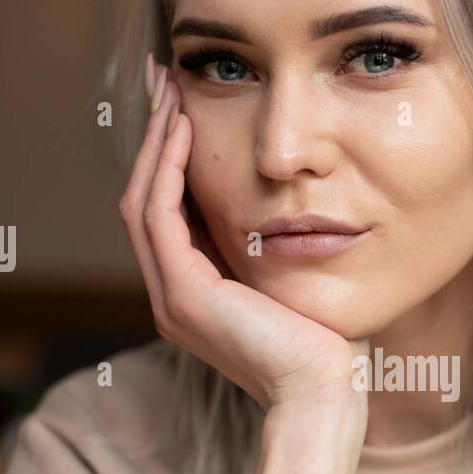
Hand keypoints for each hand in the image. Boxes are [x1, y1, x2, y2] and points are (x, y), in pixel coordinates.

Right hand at [119, 57, 368, 411]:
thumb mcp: (296, 285)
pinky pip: (161, 216)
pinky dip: (169, 169)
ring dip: (156, 142)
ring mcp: (173, 298)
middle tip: (161, 79)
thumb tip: (295, 211)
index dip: (171, 156)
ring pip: (144, 200)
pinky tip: (184, 129)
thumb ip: (277, 253)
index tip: (183, 105)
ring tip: (169, 91)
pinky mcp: (185, 296)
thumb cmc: (328, 348)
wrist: (325, 394)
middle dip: (155, 136)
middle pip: (146, 198)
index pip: (169, 211)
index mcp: (195, 294)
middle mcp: (173, 295)